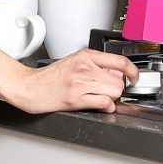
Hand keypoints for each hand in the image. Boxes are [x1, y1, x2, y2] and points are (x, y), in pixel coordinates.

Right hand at [8, 47, 138, 114]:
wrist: (28, 87)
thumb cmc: (49, 77)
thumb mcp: (72, 61)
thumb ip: (94, 64)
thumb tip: (116, 74)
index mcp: (85, 56)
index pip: (120, 61)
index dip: (133, 71)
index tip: (134, 77)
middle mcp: (84, 67)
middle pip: (119, 81)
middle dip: (116, 88)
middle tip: (105, 90)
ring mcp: (80, 83)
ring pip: (114, 92)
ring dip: (111, 98)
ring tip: (98, 97)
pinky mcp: (75, 99)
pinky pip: (104, 103)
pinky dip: (106, 107)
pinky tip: (98, 105)